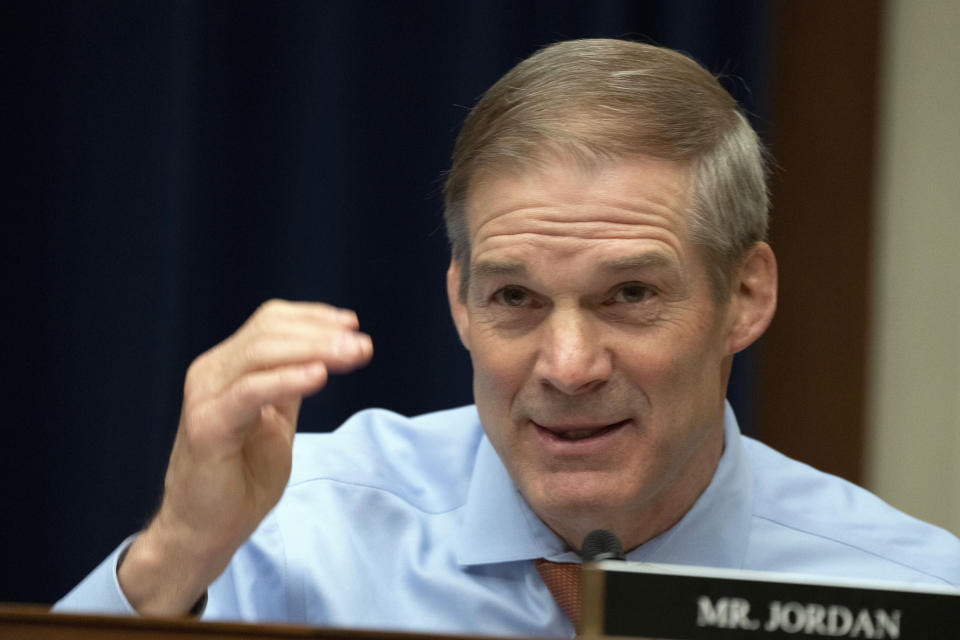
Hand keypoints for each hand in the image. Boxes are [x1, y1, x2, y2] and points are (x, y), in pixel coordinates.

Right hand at [118, 300, 371, 614]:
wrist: (205, 532)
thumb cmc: (240, 479)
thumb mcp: (276, 423)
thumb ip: (291, 387)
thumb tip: (324, 355)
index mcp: (227, 367)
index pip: (270, 323)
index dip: (313, 317)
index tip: (353, 325)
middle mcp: (211, 373)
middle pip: (269, 333)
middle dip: (322, 335)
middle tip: (363, 346)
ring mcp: (205, 397)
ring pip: (261, 354)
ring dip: (314, 350)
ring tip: (352, 355)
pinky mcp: (207, 426)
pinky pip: (250, 392)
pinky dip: (287, 380)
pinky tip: (319, 377)